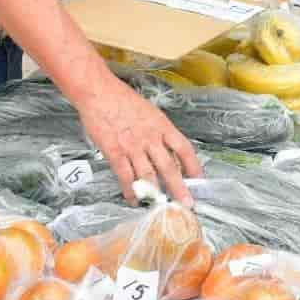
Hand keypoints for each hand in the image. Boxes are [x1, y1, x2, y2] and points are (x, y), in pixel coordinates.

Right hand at [78, 81, 203, 205]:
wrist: (99, 92)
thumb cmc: (123, 100)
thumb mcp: (150, 113)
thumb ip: (159, 132)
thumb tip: (169, 152)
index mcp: (162, 126)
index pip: (184, 148)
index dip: (194, 166)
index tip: (200, 180)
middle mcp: (151, 137)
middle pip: (169, 167)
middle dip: (179, 188)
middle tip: (186, 204)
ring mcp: (132, 145)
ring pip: (148, 175)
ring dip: (155, 193)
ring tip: (160, 207)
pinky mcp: (114, 151)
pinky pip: (125, 175)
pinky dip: (130, 190)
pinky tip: (134, 199)